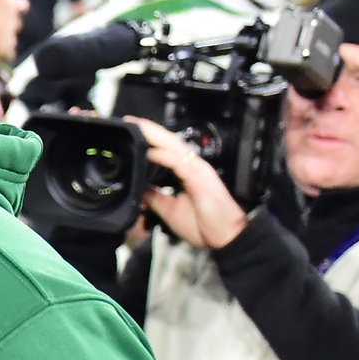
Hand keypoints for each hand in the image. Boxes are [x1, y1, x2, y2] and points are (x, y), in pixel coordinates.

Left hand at [135, 117, 247, 249]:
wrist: (228, 238)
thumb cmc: (204, 225)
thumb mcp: (170, 210)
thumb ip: (155, 197)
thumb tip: (137, 189)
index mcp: (186, 172)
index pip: (166, 150)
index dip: (150, 140)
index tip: (132, 133)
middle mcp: (193, 167)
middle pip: (169, 143)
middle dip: (150, 130)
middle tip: (130, 121)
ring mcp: (198, 170)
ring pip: (174, 147)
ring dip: (155, 136)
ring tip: (138, 127)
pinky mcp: (201, 178)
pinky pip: (180, 163)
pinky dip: (165, 156)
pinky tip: (150, 151)